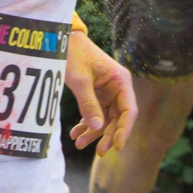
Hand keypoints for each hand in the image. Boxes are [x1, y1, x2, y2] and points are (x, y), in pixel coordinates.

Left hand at [65, 32, 135, 155]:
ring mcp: (108, 92)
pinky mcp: (97, 95)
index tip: (117, 146)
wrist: (63, 41)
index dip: (124, 130)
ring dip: (94, 132)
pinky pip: (96, 114)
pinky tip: (75, 134)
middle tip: (99, 152)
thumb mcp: (79, 80)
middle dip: (107, 135)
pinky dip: (86, 124)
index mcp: (121, 81)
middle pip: (118, 118)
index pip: (129, 111)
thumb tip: (98, 127)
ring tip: (78, 144)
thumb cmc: (74, 55)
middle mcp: (118, 88)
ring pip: (105, 119)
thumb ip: (88, 104)